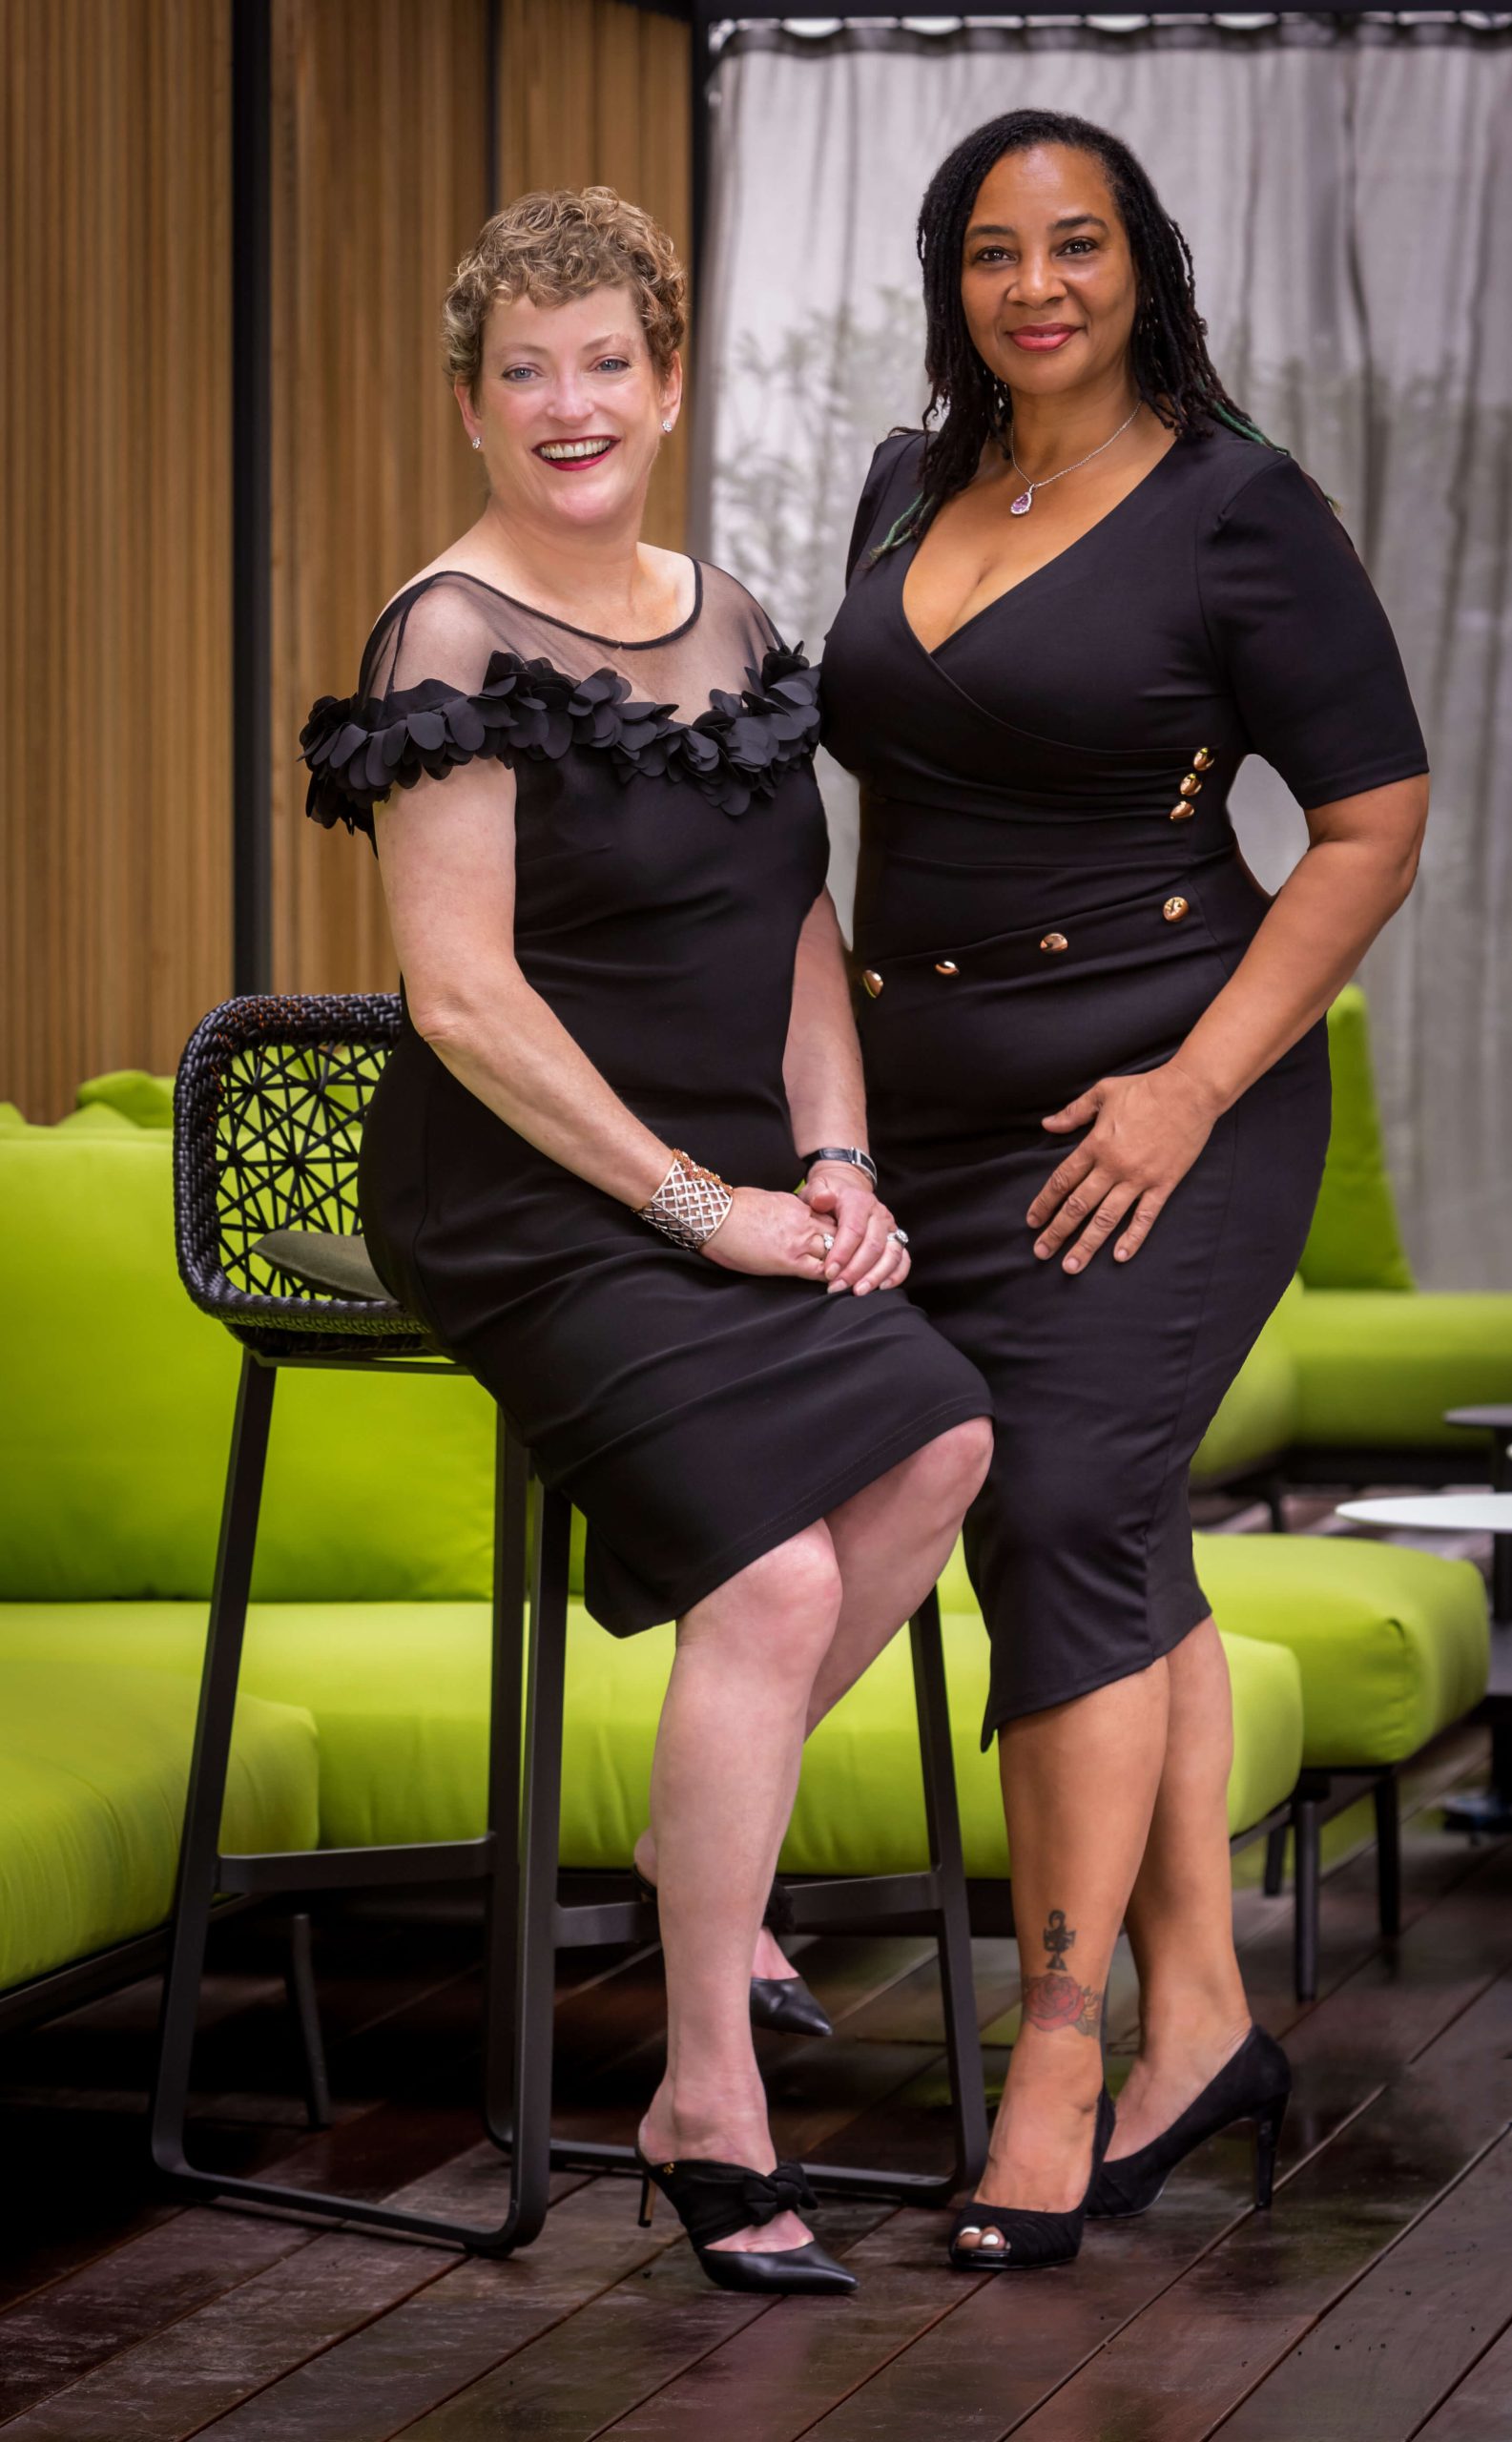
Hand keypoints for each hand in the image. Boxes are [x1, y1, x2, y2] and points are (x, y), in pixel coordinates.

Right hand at [700, 1186, 834, 1281]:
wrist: (715, 1217)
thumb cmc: (731, 1207)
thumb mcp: (764, 1200)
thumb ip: (783, 1210)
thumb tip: (783, 1218)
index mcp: (797, 1205)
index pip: (829, 1218)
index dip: (837, 1232)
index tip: (839, 1243)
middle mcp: (804, 1220)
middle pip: (839, 1234)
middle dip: (846, 1248)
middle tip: (850, 1262)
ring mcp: (799, 1240)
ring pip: (836, 1252)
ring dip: (841, 1265)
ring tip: (845, 1277)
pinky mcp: (790, 1260)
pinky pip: (820, 1271)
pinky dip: (829, 1278)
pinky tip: (833, 1285)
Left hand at [800, 1162, 910, 1295]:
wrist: (847, 1190)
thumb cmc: (829, 1195)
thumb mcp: (817, 1188)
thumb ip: (817, 1194)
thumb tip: (823, 1199)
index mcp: (859, 1201)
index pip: (854, 1230)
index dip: (842, 1253)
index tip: (828, 1272)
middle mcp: (879, 1214)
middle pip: (873, 1246)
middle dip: (855, 1270)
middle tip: (837, 1287)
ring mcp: (891, 1227)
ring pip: (891, 1255)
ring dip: (875, 1276)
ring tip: (857, 1292)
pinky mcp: (897, 1239)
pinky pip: (903, 1259)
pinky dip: (896, 1275)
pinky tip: (881, 1288)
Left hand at [1027, 1062, 1220, 1271]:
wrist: (1190, 1091)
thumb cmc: (1146, 1089)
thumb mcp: (1103, 1093)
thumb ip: (1073, 1112)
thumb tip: (1047, 1125)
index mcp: (1096, 1145)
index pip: (1062, 1181)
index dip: (1044, 1203)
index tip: (1032, 1221)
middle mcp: (1113, 1167)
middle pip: (1078, 1206)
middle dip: (1057, 1231)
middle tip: (1041, 1252)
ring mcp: (1139, 1178)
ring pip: (1106, 1218)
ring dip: (1087, 1244)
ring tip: (1071, 1266)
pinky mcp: (1163, 1184)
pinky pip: (1145, 1217)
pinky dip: (1132, 1238)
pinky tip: (1119, 1257)